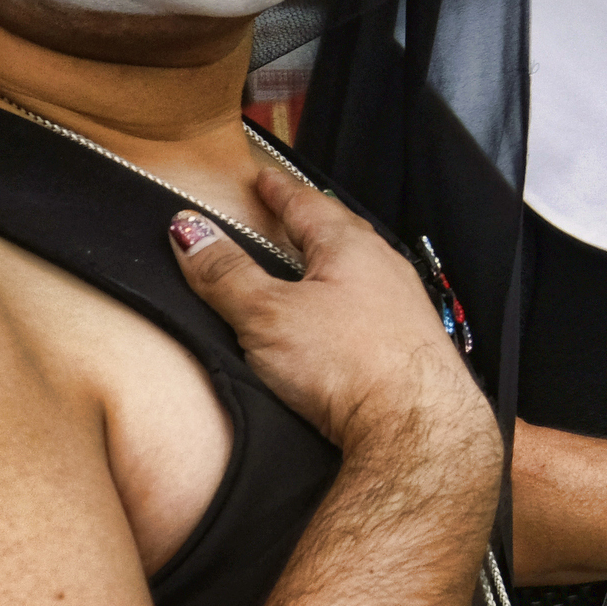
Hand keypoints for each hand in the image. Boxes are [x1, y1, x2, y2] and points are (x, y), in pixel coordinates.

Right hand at [168, 171, 494, 465]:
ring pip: (362, 269)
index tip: (265, 178)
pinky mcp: (410, 345)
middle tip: (288, 212)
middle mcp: (385, 268)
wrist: (417, 427)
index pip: (308, 204)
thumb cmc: (350, 364)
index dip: (280, 191)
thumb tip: (189, 231)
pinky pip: (373, 306)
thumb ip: (226, 274)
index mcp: (351, 248)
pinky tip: (341, 321)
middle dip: (311, 221)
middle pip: (341, 232)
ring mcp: (404, 306)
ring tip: (310, 265)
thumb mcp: (267, 315)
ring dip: (333, 263)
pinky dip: (349, 301)